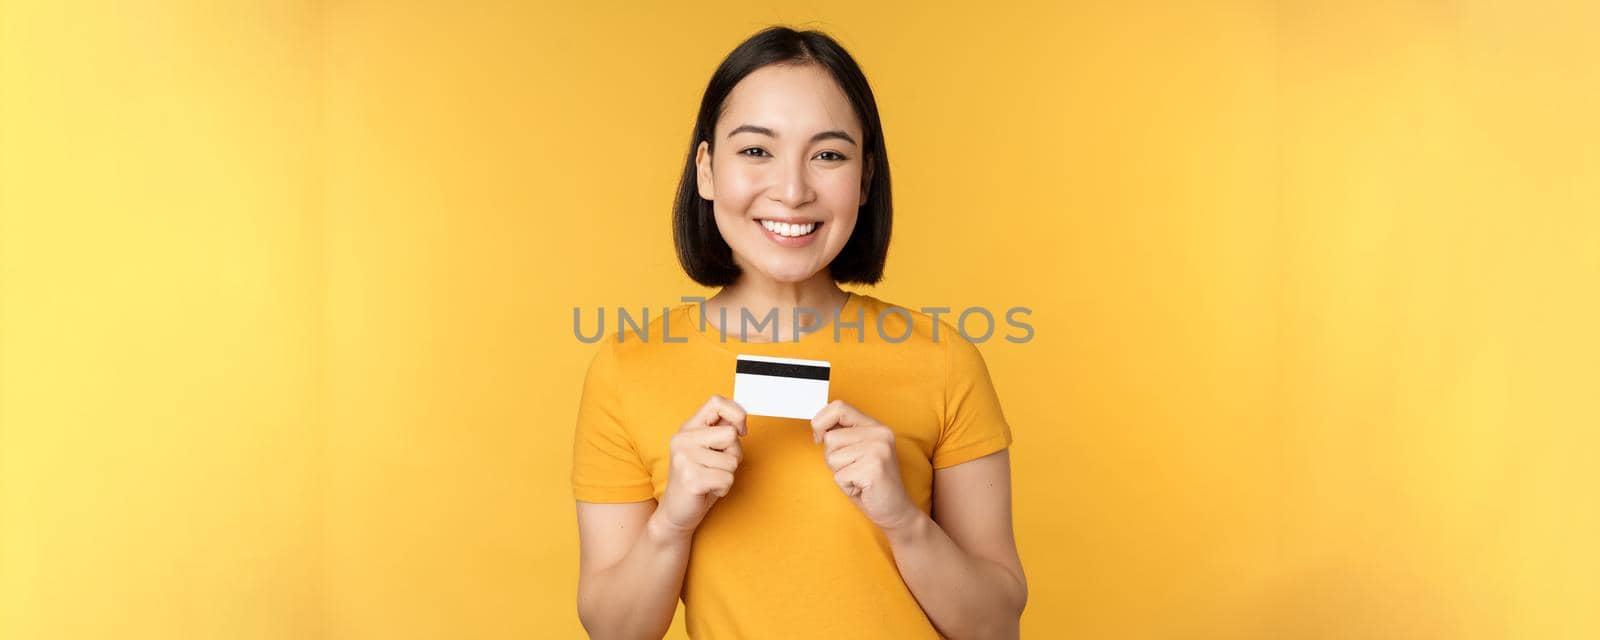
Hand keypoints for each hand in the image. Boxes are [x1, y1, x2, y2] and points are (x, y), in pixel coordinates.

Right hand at [657, 394, 746, 535]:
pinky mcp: (690, 479)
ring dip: (728, 475)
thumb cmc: (699, 479)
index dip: (736, 414)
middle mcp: (682, 439)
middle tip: (717, 466)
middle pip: (730, 434)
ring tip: (710, 479)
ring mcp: (684, 459)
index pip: (716, 402)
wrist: (676, 512)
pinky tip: (708, 490)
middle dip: (734, 454)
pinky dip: (724, 488)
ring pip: (732, 460)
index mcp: (687, 429)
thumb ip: (721, 432)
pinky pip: (727, 479)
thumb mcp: (709, 450)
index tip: (740, 431)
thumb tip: (740, 423)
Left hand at [810, 400, 919, 530]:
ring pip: (832, 457)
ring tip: (858, 478)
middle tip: (852, 469)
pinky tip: (862, 487)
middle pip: (830, 438)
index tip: (819, 438)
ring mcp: (878, 450)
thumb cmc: (870, 482)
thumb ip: (842, 435)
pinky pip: (839, 475)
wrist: (895, 510)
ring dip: (839, 473)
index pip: (838, 407)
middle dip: (832, 458)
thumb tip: (817, 426)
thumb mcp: (856, 451)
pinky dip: (846, 486)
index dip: (821, 421)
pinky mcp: (873, 469)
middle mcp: (879, 434)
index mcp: (875, 426)